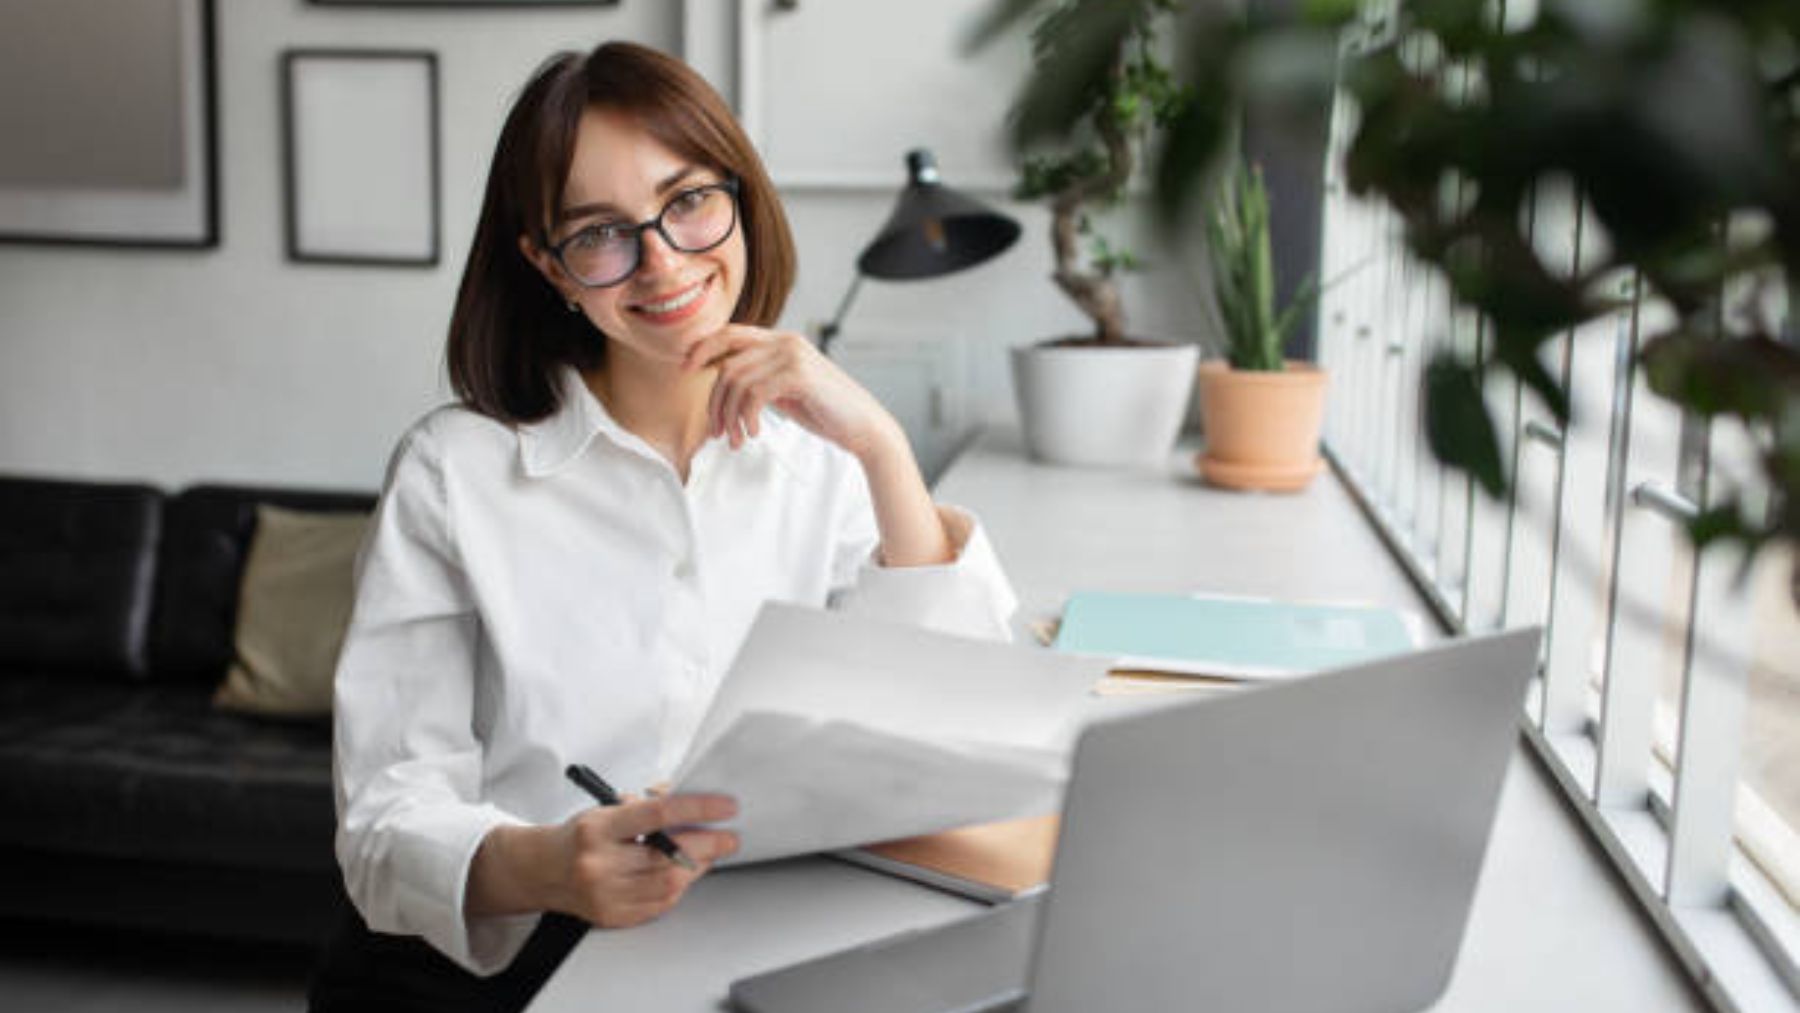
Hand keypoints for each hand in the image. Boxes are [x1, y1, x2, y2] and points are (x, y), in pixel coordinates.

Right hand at [555, 793, 737, 928]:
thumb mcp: (607, 808)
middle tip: (728, 838)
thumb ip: (649, 803)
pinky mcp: (612, 916)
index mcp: (598, 829)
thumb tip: (692, 798)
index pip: (658, 814)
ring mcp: (605, 894)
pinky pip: (660, 904)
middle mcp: (599, 863)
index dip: (698, 809)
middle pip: (668, 856)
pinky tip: (684, 874)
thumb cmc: (581, 836)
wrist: (544, 870)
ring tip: (708, 854)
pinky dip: (678, 887)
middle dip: (707, 846)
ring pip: (669, 884)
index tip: (726, 807)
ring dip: (697, 867)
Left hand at [682, 325, 901, 462]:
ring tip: (735, 439)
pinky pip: (753, 393)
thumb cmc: (827, 412)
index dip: (704, 348)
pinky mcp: (798, 375)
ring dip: (729, 415)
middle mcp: (786, 341)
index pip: (731, 333)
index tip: (686, 369)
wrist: (864, 427)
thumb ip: (761, 381)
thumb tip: (727, 383)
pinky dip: (746, 417)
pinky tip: (753, 433)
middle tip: (715, 430)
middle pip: (727, 361)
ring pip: (736, 380)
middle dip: (714, 400)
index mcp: (783, 341)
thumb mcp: (787, 391)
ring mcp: (792, 355)